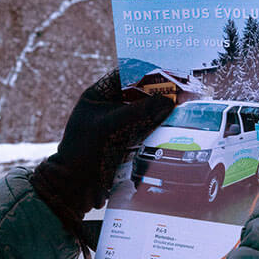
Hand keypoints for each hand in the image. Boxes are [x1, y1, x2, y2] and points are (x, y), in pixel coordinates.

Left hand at [31, 70, 173, 225]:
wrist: (74, 187)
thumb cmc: (83, 151)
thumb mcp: (109, 126)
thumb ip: (139, 111)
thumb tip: (168, 100)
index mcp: (97, 96)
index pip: (125, 75)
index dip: (146, 72)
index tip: (169, 71)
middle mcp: (108, 108)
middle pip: (138, 93)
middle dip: (159, 92)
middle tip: (183, 90)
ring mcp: (117, 126)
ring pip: (144, 112)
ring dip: (161, 110)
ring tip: (184, 106)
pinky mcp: (125, 143)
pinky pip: (145, 130)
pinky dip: (158, 127)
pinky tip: (174, 126)